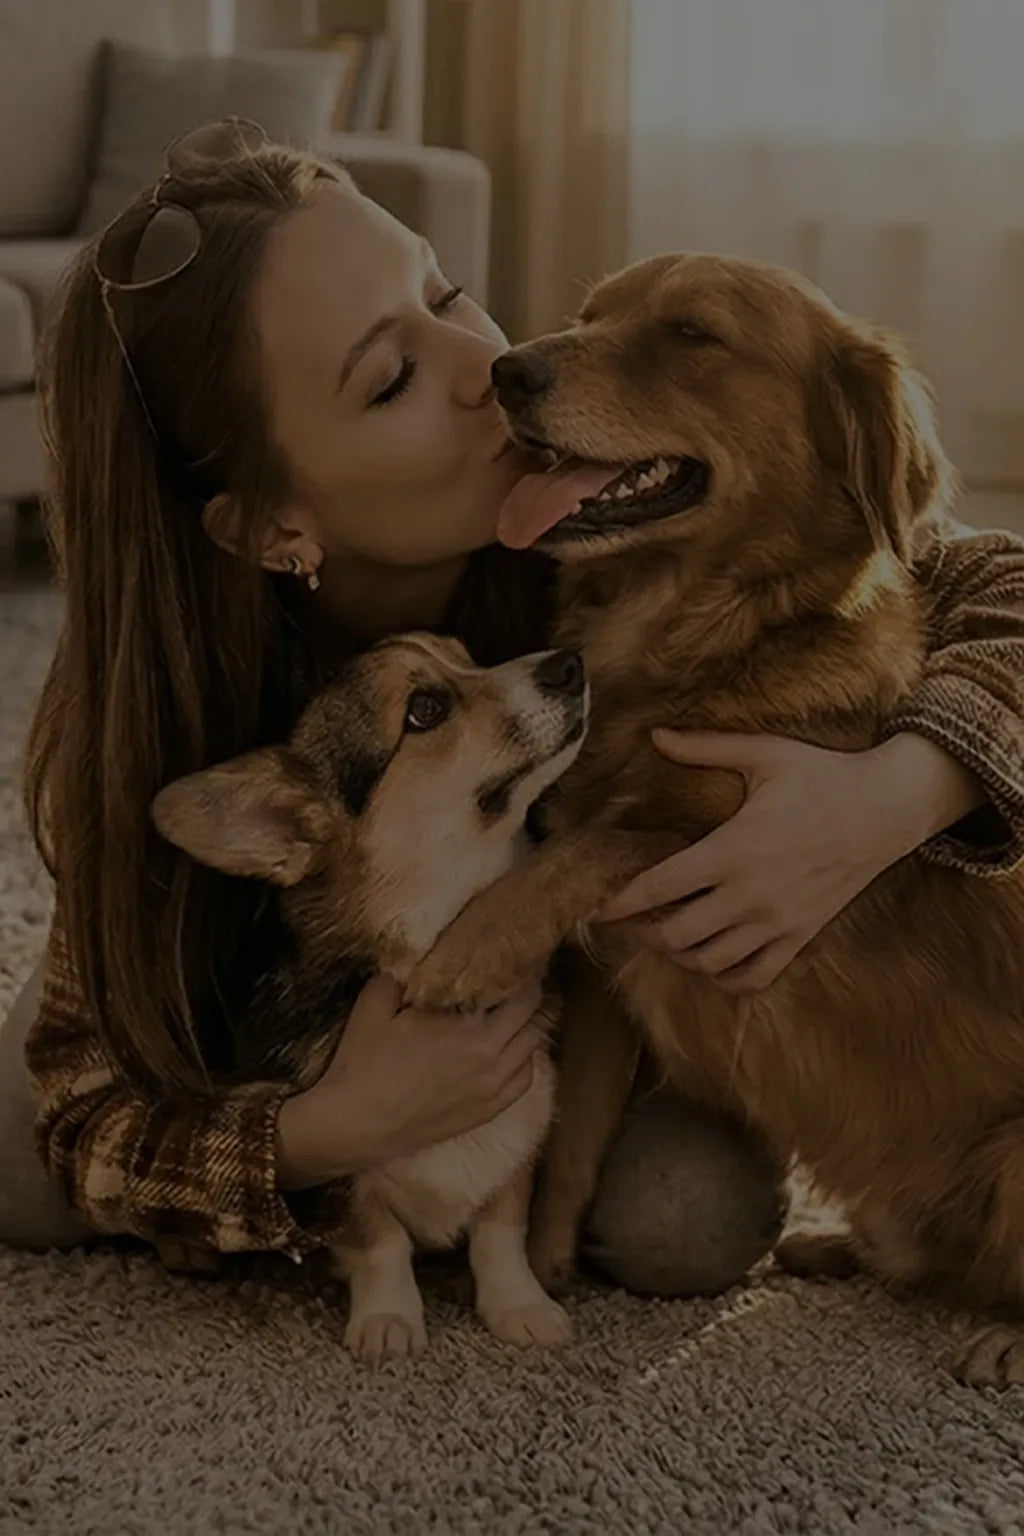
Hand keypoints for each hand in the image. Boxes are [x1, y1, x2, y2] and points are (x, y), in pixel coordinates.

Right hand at [276, 973, 543, 1187]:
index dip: (524, 974)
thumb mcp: (374, 1005)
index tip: (516, 961)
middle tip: (515, 982)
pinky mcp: (487, 1113)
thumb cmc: (365, 1064)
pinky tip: (507, 1051)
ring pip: (532, 1051)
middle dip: (528, 997)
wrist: (356, 1125)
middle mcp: (493, 1061)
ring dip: (525, 1028)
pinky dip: (522, 1061)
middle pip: (532, 1020)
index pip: (522, 995)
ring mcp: (493, 1091)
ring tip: (509, 1014)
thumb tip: (413, 963)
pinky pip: (523, 1081)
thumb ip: (398, 976)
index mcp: (473, 1032)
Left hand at [597, 727, 984, 992]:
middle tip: (632, 917)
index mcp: (733, 849)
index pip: (659, 888)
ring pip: (708, 962)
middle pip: (675, 936)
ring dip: (679, 954)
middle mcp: (750, 894)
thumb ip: (705, 747)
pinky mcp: (799, 937)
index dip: (620, 902)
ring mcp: (777, 922)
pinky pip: (752, 976)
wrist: (887, 808)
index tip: (597, 905)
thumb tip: (655, 735)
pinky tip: (710, 957)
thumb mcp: (764, 753)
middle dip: (643, 931)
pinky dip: (723, 976)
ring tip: (666, 933)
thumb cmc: (823, 776)